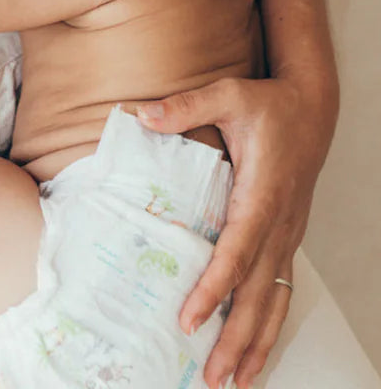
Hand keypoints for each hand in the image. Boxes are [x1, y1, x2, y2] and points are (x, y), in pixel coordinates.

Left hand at [138, 76, 330, 388]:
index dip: (214, 287)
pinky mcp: (287, 238)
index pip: (237, 251)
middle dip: (236, 337)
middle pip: (258, 292)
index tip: (190, 318)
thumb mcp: (228, 94)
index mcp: (261, 195)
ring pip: (275, 299)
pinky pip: (281, 289)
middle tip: (211, 375)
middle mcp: (279, 224)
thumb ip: (187, 106)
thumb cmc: (269, 103)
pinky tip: (256, 351)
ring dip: (256, 343)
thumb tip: (143, 115)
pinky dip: (270, 325)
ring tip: (235, 381)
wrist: (311, 107)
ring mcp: (287, 235)